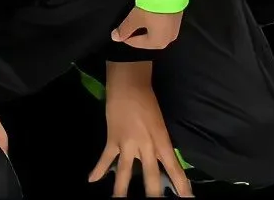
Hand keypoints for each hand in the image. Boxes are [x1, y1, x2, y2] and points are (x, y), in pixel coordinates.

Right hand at [89, 64, 191, 195]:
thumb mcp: (160, 123)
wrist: (128, 83)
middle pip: (151, 176)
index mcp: (161, 140)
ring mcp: (127, 144)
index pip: (174, 169)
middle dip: (155, 194)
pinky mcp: (112, 138)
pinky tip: (91, 180)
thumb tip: (161, 162)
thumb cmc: (148, 100)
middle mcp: (145, 146)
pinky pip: (106, 157)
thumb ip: (160, 144)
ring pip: (125, 172)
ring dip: (122, 191)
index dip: (182, 186)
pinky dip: (98, 169)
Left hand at [112, 6, 182, 50]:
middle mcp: (168, 40)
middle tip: (127, 26)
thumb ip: (125, 29)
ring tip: (137, 20)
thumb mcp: (135, 18)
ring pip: (155, 33)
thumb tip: (114, 38)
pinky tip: (150, 16)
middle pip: (148, 40)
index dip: (126, 37)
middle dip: (137, 34)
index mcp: (157, 43)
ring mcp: (174, 30)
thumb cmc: (152, 8)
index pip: (137, 43)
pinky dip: (154, 23)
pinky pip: (162, 26)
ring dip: (146, 28)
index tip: (118, 31)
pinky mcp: (177, 20)